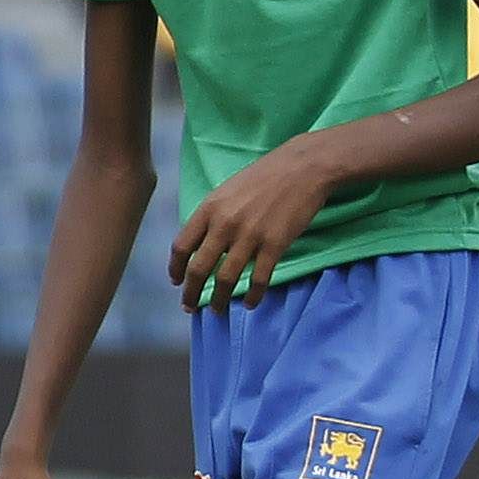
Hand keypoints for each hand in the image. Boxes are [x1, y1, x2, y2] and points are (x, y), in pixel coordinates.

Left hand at [169, 139, 336, 311]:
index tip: (175, 282)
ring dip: (219, 299)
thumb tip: (200, 242)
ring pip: (226, 279)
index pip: (181, 246)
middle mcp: (224, 225)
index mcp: (208, 209)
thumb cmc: (264, 177)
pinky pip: (259, 279)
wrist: (303, 167)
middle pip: (198, 268)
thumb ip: (211, 216)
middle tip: (189, 307)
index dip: (175, 268)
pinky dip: (252, 296)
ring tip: (217, 310)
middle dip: (191, 292)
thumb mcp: (226, 191)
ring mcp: (250, 236)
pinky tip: (249, 303)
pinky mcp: (275, 245)